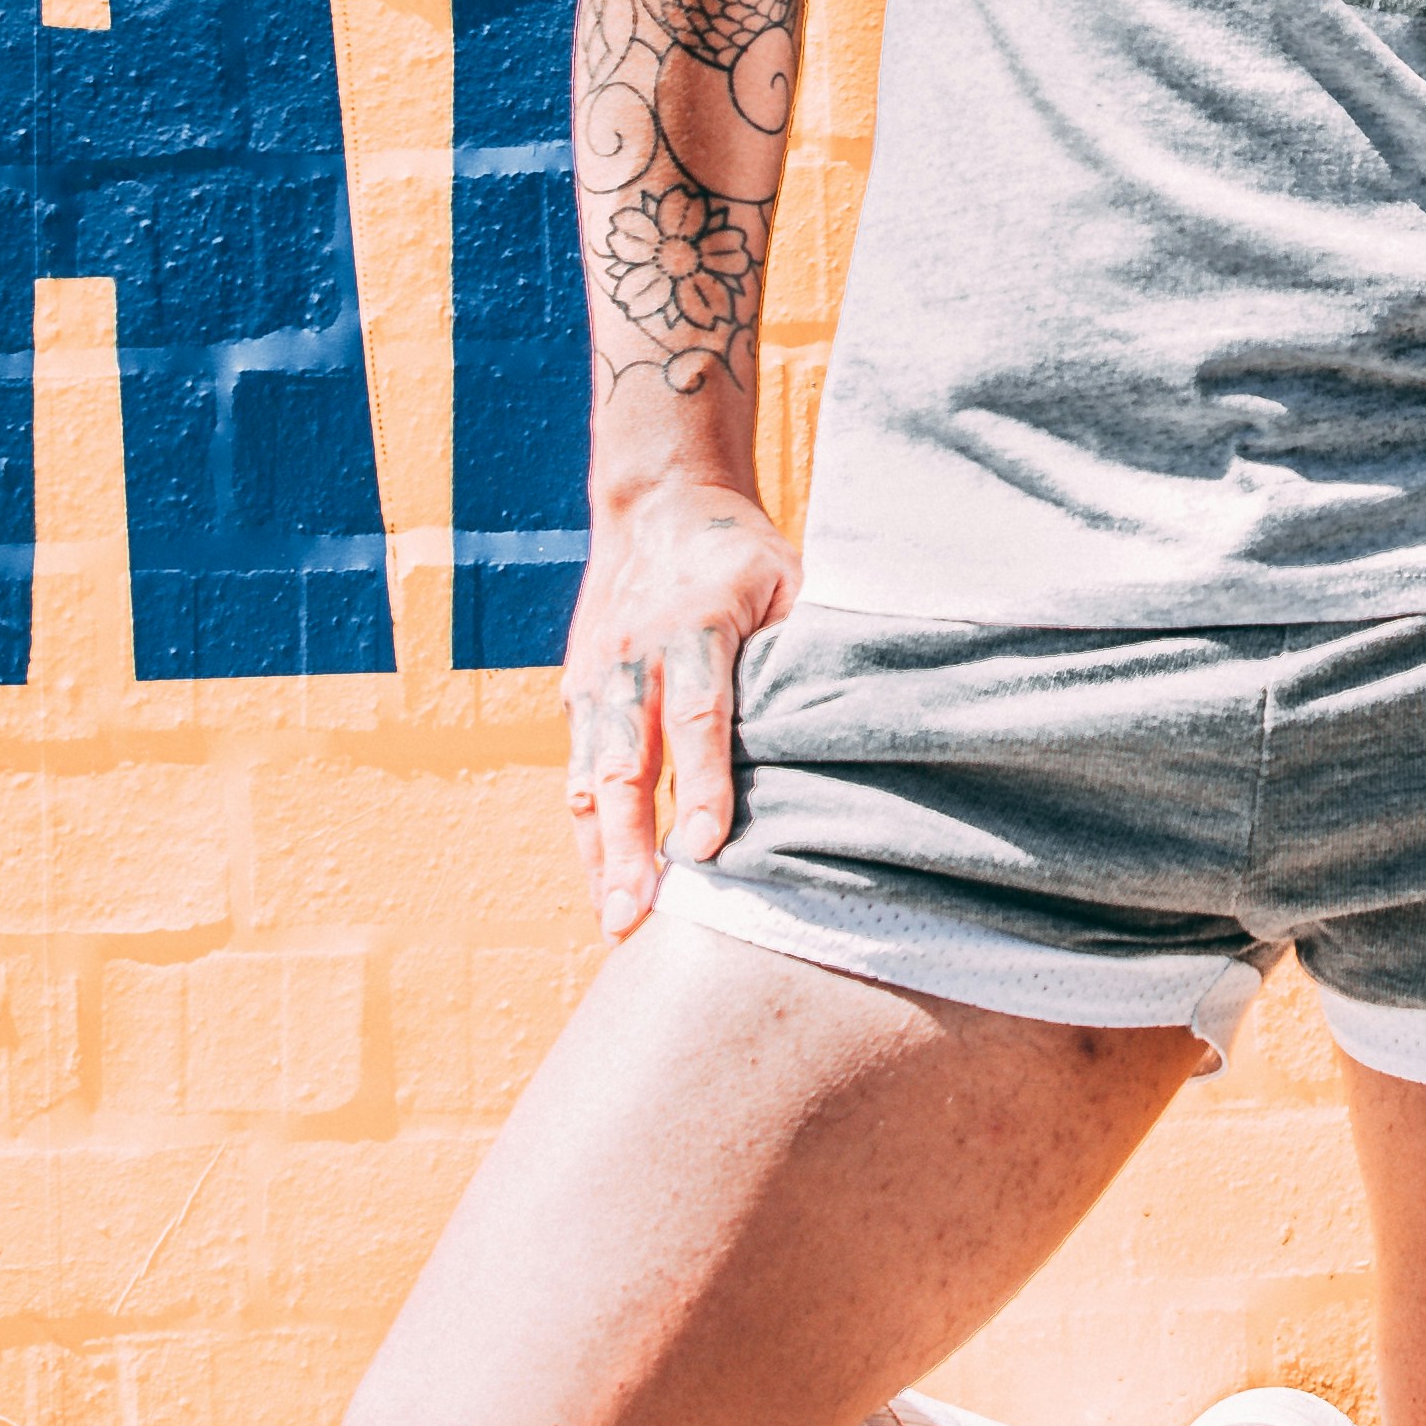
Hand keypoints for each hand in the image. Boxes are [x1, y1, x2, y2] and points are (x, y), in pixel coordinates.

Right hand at [565, 462, 799, 938]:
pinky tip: (606, 890)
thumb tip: (847, 726)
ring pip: (592, 778)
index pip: (701, 714)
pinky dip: (590, 836)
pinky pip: (579, 776)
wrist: (657, 501)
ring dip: (602, 854)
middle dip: (632, 842)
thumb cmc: (741, 553)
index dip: (704, 783)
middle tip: (642, 913)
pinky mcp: (578, 696)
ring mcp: (597, 678)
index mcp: (697, 623)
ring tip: (618, 924)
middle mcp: (635, 655)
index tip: (707, 848)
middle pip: (628, 760)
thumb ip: (801, 650)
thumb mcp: (786, 579)